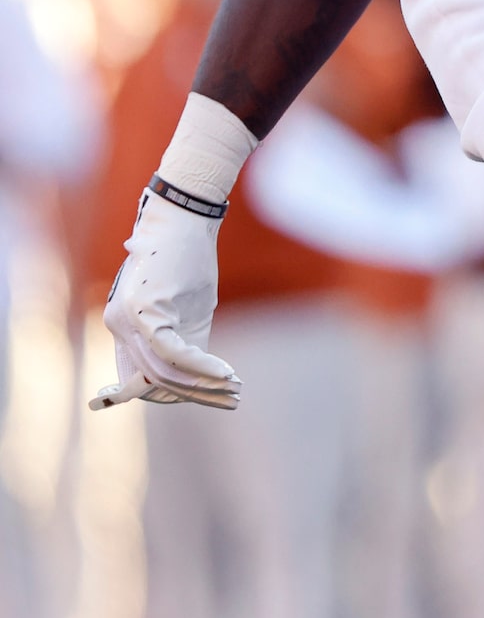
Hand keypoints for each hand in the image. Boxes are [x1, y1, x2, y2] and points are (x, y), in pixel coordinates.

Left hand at [91, 191, 239, 410]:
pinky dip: (200, 367)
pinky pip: (171, 353)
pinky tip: (224, 372)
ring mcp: (127, 320)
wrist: (183, 217)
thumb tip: (195, 371)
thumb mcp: (186, 303)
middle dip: (191, 396)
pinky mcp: (145, 311)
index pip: (136, 377)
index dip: (166, 396)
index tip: (202, 400)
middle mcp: (117, 326)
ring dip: (199, 386)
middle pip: (150, 381)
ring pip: (161, 372)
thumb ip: (184, 336)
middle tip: (228, 400)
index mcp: (123, 325)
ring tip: (232, 389)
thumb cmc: (188, 256)